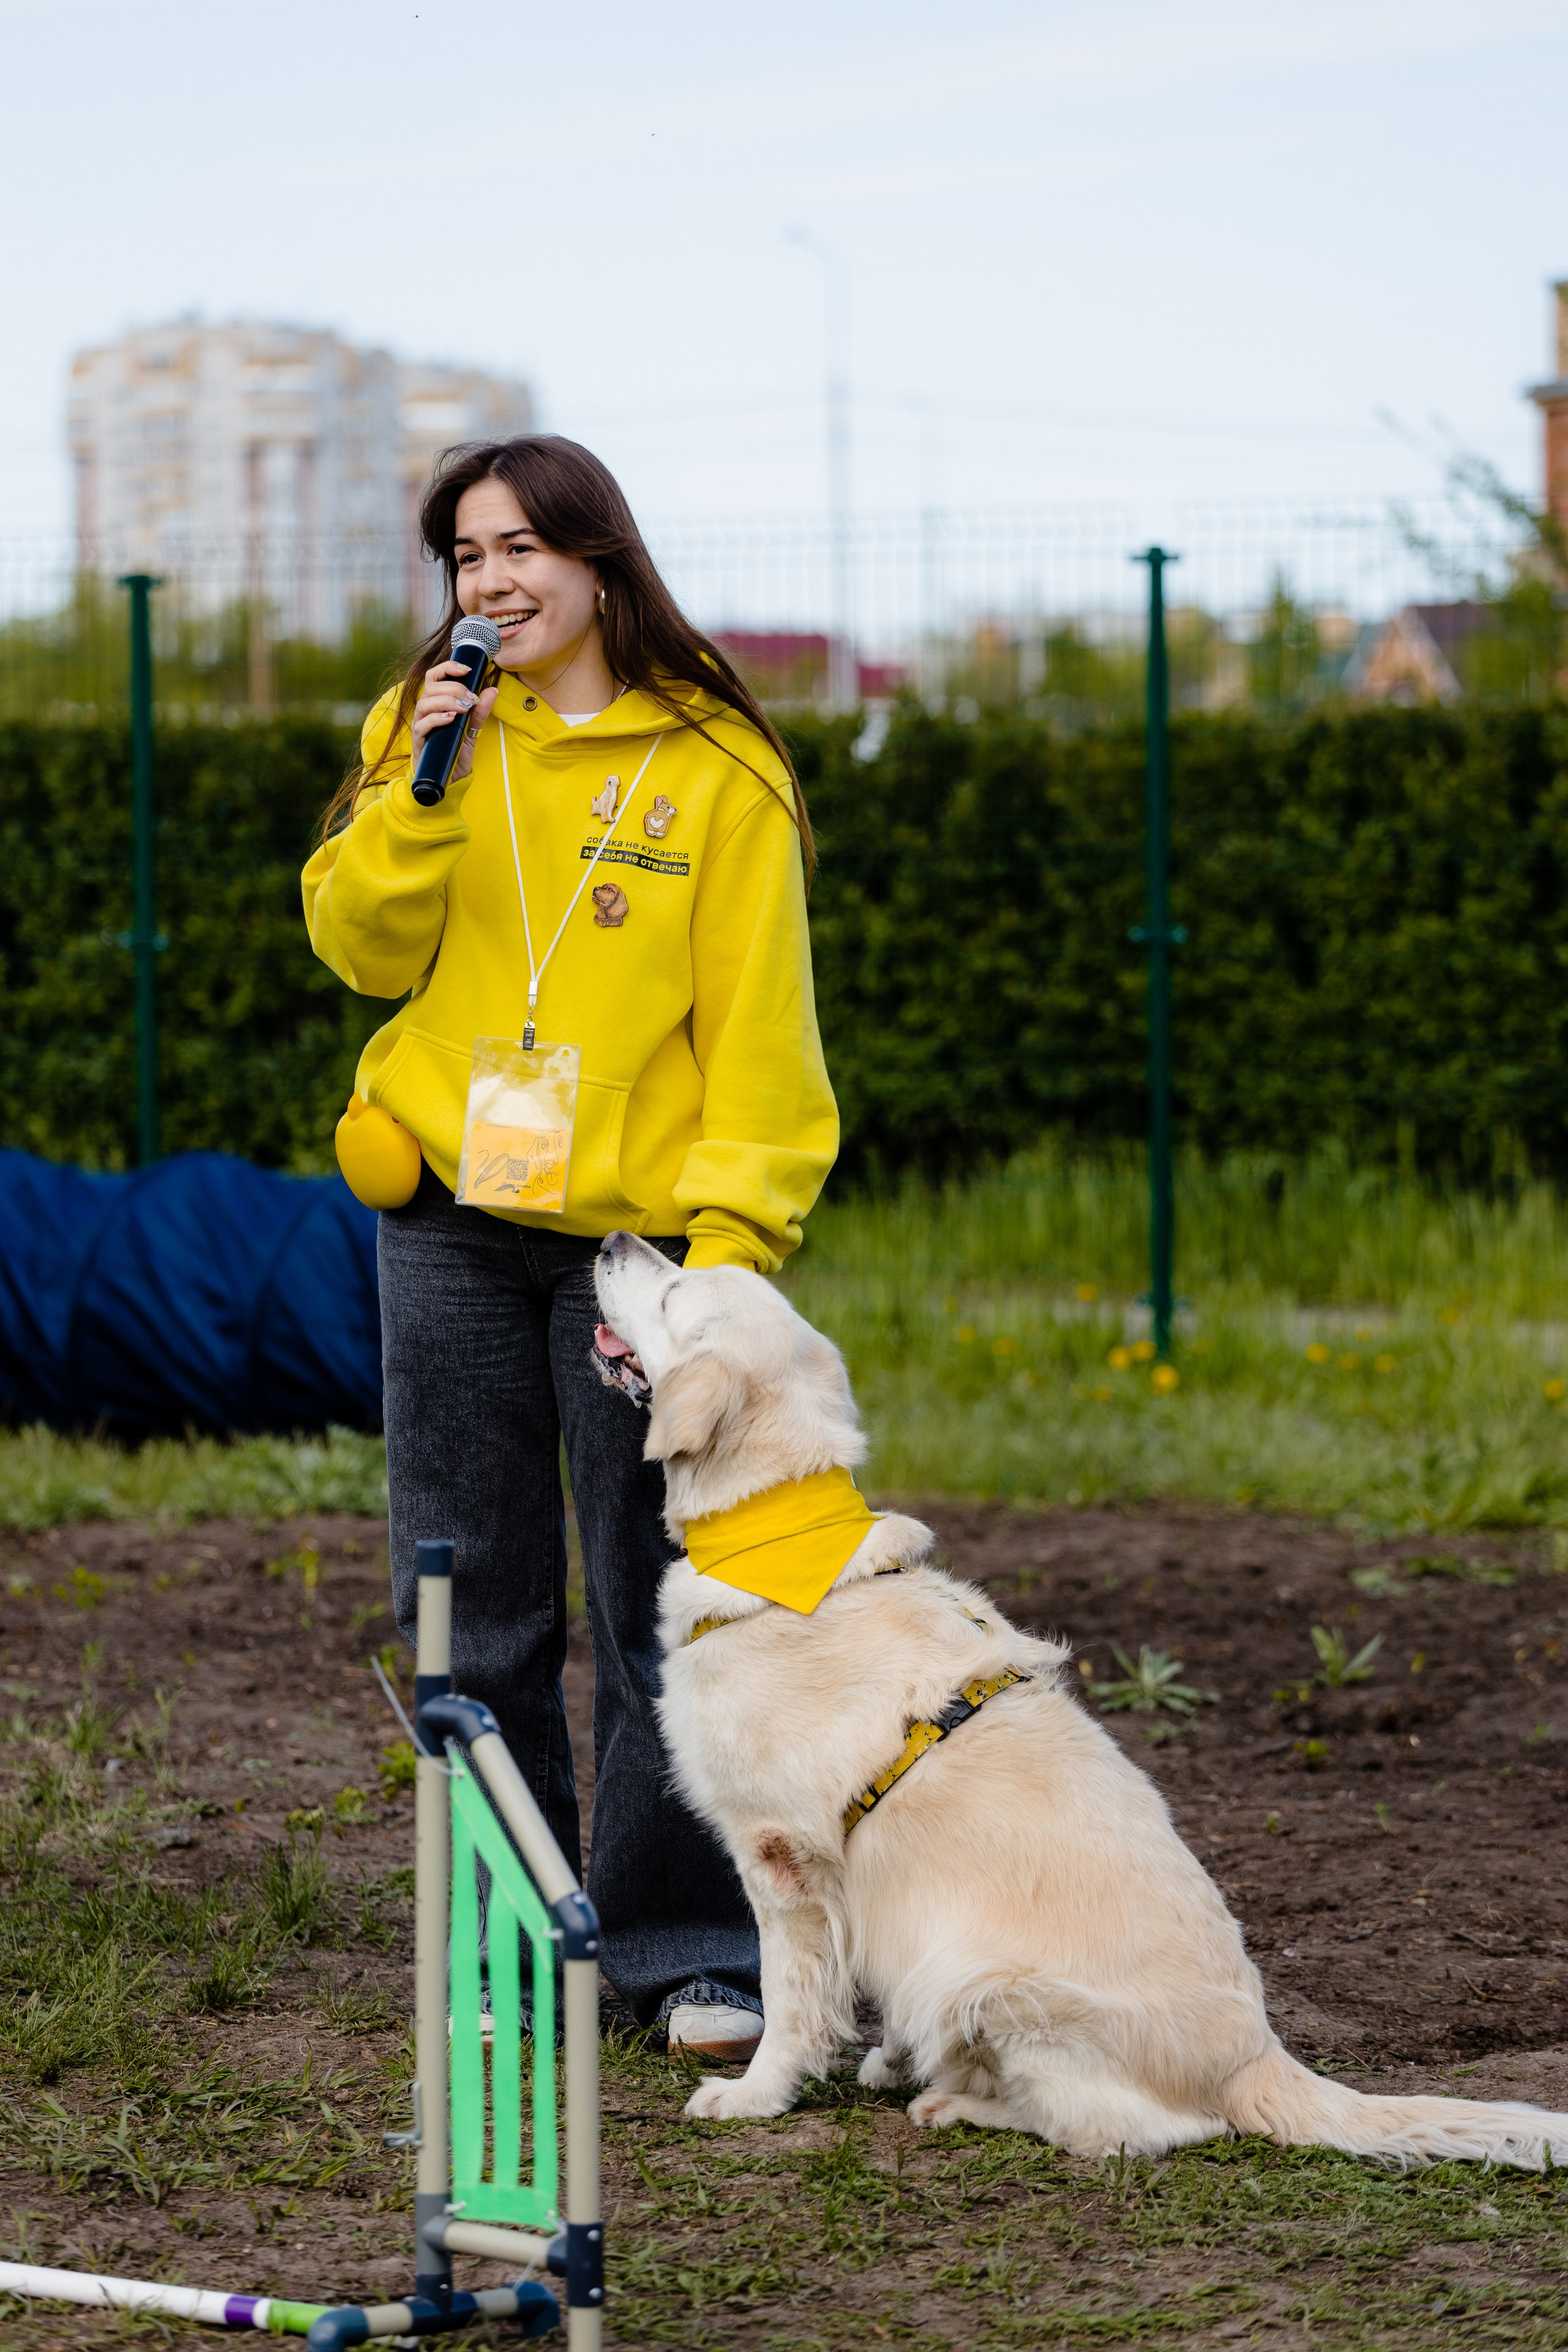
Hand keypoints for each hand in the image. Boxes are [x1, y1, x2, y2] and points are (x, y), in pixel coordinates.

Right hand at [410, 660, 498, 782]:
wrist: (449, 777)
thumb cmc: (455, 750)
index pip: (435, 676)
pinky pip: (423, 724)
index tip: (467, 669)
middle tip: (471, 698)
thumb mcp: (471, 729)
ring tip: (464, 708)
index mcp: (436, 702)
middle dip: (454, 687)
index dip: (448, 668)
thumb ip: (479, 711)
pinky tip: (451, 719)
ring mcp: (420, 724)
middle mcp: (425, 710)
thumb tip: (492, 690)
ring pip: (425, 703)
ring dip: (447, 701)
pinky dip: (437, 718)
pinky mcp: (419, 739)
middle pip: (431, 686)